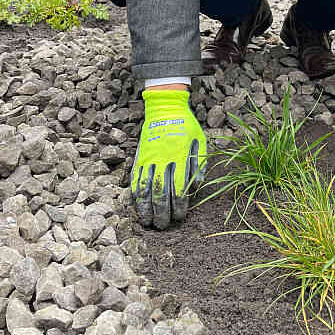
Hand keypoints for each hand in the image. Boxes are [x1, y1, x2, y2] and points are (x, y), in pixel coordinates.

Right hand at [131, 89, 206, 228]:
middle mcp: (163, 160)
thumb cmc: (186, 125)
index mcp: (180, 157)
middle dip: (162, 213)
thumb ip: (200, 164)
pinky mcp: (139, 157)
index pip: (179, 188)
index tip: (180, 217)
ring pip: (145, 189)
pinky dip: (135, 194)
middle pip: (160, 193)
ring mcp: (148, 159)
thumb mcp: (200, 141)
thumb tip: (197, 187)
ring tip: (148, 222)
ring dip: (146, 208)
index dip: (179, 206)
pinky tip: (138, 206)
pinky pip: (134, 179)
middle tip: (163, 226)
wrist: (165, 108)